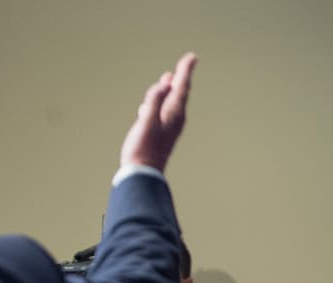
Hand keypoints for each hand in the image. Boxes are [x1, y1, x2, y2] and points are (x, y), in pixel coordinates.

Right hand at [119, 53, 195, 171]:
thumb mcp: (147, 122)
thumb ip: (155, 101)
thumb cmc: (142, 149)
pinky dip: (160, 104)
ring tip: (168, 81)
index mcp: (173, 114)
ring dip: (169, 91)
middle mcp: (174, 120)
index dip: (184, 71)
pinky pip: (163, 114)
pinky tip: (151, 106)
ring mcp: (168, 129)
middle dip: (179, 79)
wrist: (141, 175)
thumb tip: (165, 84)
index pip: (181, 87)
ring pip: (171, 104)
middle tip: (185, 65)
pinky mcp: (160, 136)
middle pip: (179, 94)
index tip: (191, 57)